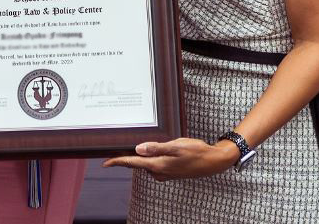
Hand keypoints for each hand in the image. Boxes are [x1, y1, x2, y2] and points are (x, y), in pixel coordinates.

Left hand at [103, 138, 238, 180]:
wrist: (213, 161)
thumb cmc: (196, 152)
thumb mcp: (176, 146)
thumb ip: (156, 148)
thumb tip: (138, 149)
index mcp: (158, 165)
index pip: (132, 164)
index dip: (118, 162)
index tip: (105, 163)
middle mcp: (159, 171)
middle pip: (136, 164)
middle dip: (125, 157)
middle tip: (114, 149)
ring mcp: (165, 172)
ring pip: (145, 163)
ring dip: (137, 157)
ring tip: (129, 147)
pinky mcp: (170, 170)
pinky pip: (153, 164)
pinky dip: (147, 157)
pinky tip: (149, 150)